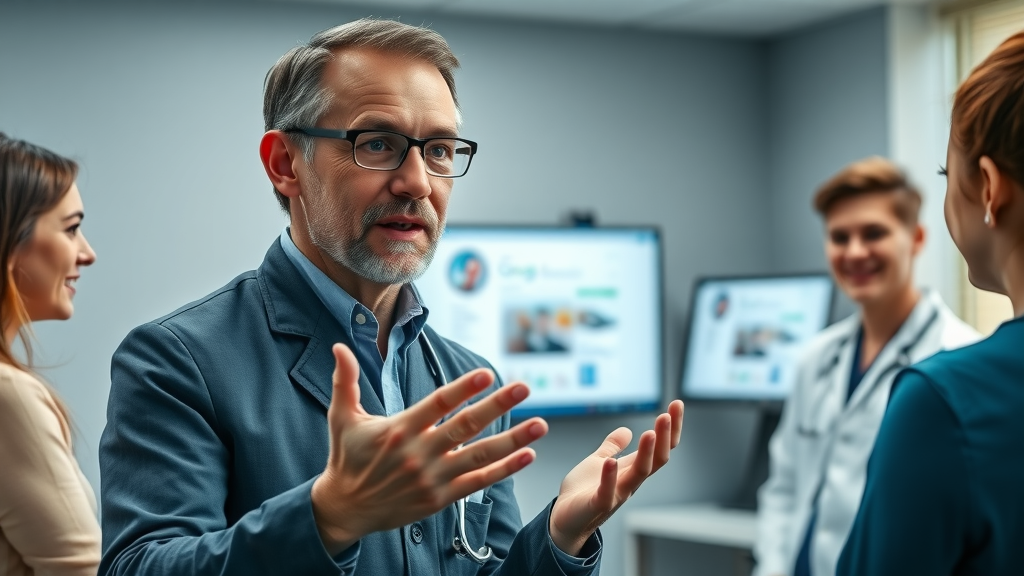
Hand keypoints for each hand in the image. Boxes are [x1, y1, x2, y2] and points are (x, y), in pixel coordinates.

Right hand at [311, 344, 548, 554]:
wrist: (346, 508)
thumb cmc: (347, 458)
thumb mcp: (342, 417)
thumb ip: (346, 381)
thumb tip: (338, 346)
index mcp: (400, 429)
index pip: (437, 404)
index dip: (463, 389)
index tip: (486, 374)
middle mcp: (419, 453)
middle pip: (465, 426)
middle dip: (497, 405)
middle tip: (523, 387)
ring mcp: (433, 478)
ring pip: (479, 455)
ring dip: (513, 440)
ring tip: (540, 424)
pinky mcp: (440, 498)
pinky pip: (478, 482)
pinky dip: (504, 470)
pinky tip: (527, 455)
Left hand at [549, 400, 683, 554]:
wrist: (564, 520)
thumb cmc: (582, 492)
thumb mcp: (598, 461)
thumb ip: (612, 447)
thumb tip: (626, 430)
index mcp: (631, 470)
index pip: (659, 448)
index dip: (670, 428)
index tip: (676, 404)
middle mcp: (629, 482)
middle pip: (657, 460)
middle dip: (664, 437)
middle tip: (668, 414)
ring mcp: (616, 494)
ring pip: (639, 474)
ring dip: (646, 453)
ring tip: (650, 432)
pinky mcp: (597, 505)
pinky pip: (608, 493)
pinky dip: (610, 478)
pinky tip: (611, 462)